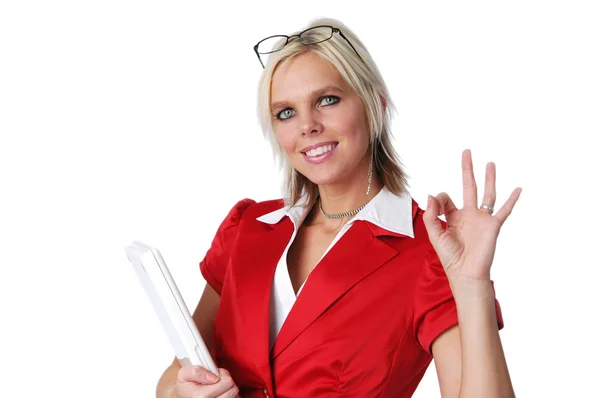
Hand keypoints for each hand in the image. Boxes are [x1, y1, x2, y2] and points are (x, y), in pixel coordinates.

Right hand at [173, 365, 239, 397]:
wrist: (184, 396)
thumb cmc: (186, 386)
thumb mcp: (185, 374)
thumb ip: (197, 372)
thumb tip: (213, 377)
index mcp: (201, 397)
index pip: (227, 382)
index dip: (223, 374)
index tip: (215, 375)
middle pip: (233, 389)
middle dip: (226, 381)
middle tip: (217, 381)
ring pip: (234, 395)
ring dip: (228, 389)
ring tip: (218, 387)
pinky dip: (230, 395)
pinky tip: (221, 393)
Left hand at [423, 149, 521, 282]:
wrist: (465, 273)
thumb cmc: (450, 257)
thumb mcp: (435, 234)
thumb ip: (432, 215)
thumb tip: (431, 194)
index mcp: (453, 217)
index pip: (445, 198)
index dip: (439, 198)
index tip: (436, 205)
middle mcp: (468, 215)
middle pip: (468, 186)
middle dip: (467, 169)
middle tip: (467, 152)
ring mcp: (481, 219)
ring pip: (486, 193)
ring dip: (489, 178)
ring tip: (490, 163)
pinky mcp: (492, 226)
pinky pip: (504, 210)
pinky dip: (511, 200)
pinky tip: (518, 189)